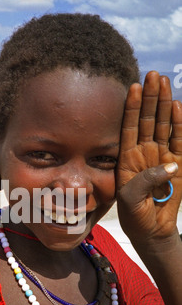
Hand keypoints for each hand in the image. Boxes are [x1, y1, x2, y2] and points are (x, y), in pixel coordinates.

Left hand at [116, 71, 181, 244]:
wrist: (151, 230)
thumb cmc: (134, 215)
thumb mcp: (130, 198)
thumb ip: (146, 180)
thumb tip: (169, 165)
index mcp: (127, 157)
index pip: (128, 127)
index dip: (130, 107)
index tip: (132, 87)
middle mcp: (144, 152)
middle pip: (147, 119)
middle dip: (149, 97)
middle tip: (151, 74)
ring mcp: (162, 155)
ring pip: (163, 125)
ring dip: (163, 104)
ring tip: (163, 82)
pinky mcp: (179, 163)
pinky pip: (179, 140)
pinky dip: (179, 124)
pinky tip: (176, 106)